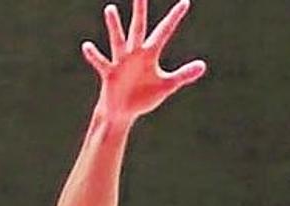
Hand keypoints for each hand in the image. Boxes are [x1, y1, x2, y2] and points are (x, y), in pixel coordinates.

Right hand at [82, 0, 206, 122]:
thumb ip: (183, 75)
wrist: (123, 111)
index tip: (185, 2)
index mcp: (149, 55)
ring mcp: (121, 62)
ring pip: (118, 41)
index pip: (164, 32)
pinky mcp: (110, 74)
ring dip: (114, 27)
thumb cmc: (144, 96)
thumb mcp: (166, 85)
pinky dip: (94, 56)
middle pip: (138, 27)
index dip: (174, 18)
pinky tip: (87, 46)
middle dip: (140, 11)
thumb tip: (203, 65)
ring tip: (110, 8)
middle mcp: (135, 54)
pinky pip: (101, 63)